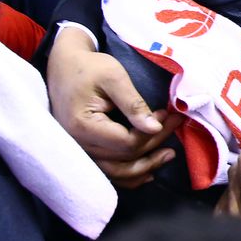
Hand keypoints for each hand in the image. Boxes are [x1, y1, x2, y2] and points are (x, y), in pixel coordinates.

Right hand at [47, 31, 182, 187]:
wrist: (64, 66)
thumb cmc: (89, 68)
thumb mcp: (114, 78)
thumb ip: (134, 104)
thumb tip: (155, 128)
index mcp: (83, 126)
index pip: (127, 143)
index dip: (152, 133)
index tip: (166, 114)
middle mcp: (79, 145)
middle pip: (125, 158)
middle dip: (155, 144)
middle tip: (176, 125)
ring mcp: (80, 151)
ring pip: (116, 172)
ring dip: (145, 166)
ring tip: (168, 155)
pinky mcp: (84, 150)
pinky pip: (108, 171)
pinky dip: (128, 174)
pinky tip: (147, 173)